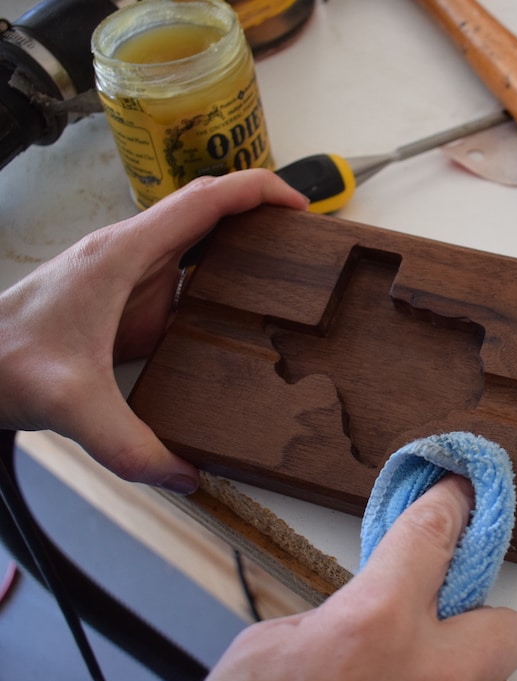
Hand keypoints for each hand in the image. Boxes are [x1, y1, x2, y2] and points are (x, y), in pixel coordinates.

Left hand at [0, 169, 308, 492]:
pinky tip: (244, 304)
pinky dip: (224, 275)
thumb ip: (127, 444)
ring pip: (201, 238)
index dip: (258, 192)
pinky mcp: (132, 301)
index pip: (204, 200)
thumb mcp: (70, 404)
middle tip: (308, 237)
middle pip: (211, 210)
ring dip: (245, 242)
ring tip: (291, 265)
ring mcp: (132, 276)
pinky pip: (188, 271)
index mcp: (124, 255)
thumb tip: (186, 474)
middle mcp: (132, 255)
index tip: (298, 205)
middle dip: (263, 213)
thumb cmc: (5, 361)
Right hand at [207, 475, 516, 680]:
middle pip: (508, 627)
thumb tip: (369, 606)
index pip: (435, 536)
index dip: (451, 506)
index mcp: (376, 624)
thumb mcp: (275, 647)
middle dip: (479, 623)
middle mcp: (429, 673)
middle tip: (437, 624)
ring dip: (452, 672)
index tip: (461, 493)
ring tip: (402, 675)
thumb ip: (338, 614)